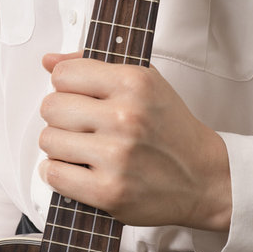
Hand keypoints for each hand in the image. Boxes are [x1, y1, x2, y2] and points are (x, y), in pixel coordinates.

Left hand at [38, 52, 231, 231]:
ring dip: (59, 147)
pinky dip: (58, 173)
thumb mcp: (143, 83)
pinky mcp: (109, 191)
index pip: (63, 75)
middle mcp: (125, 117)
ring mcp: (117, 156)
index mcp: (134, 83)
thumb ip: (93, 65)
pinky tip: (76, 169)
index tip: (78, 97)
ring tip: (82, 149)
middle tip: (80, 126)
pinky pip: (54, 174)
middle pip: (51, 107)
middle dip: (60, 117)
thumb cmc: (169, 130)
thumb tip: (48, 61)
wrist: (204, 178)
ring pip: (48, 141)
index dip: (65, 86)